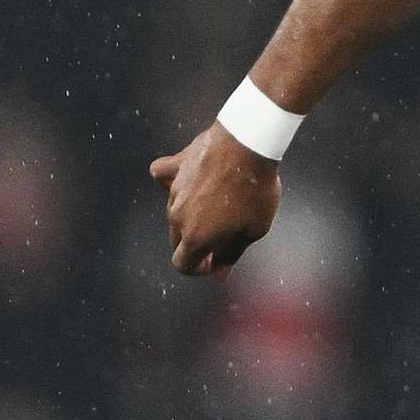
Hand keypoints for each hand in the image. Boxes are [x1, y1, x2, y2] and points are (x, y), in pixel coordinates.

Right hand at [150, 125, 280, 275]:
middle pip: (177, 240)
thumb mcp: (252, 230)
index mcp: (195, 238)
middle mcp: (177, 217)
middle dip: (196, 244)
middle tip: (221, 235)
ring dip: (191, 214)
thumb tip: (218, 274)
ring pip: (175, 212)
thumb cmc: (254, 192)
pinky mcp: (175, 166)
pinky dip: (173, 181)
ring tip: (221, 203)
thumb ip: (230, 254)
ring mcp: (173, 190)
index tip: (214, 261)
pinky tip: (187, 179)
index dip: (198, 268)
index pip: (182, 264)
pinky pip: (164, 176)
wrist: (247, 145)